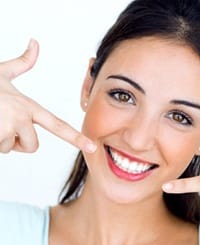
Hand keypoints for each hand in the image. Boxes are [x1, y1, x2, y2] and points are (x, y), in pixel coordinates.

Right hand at [0, 39, 96, 153]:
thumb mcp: (2, 72)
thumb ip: (22, 63)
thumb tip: (35, 42)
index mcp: (28, 106)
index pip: (57, 125)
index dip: (76, 137)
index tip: (92, 147)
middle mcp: (22, 118)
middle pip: (33, 146)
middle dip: (18, 141)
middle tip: (3, 123)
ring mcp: (7, 129)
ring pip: (10, 148)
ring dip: (0, 140)